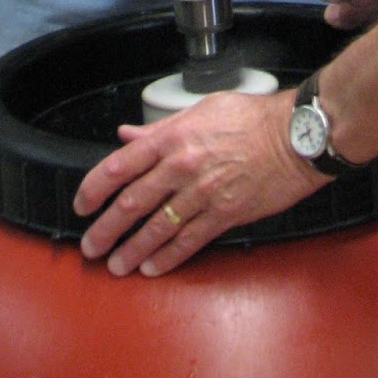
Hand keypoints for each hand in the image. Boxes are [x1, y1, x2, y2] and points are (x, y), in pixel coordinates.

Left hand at [73, 88, 325, 275]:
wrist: (294, 137)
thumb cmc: (253, 118)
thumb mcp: (201, 110)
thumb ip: (160, 128)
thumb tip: (128, 135)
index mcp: (173, 137)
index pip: (119, 165)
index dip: (94, 188)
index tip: (83, 204)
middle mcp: (182, 166)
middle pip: (131, 203)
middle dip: (106, 229)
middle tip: (91, 246)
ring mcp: (202, 193)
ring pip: (156, 228)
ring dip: (132, 250)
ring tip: (117, 264)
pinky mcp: (224, 214)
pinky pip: (188, 241)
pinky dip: (167, 257)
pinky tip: (153, 267)